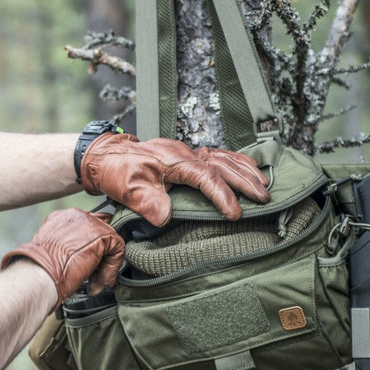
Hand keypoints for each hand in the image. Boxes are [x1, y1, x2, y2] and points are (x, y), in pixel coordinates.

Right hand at [1, 209, 124, 302]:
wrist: (40, 274)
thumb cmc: (41, 271)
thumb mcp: (54, 254)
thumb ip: (70, 249)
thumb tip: (85, 262)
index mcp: (62, 218)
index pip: (86, 226)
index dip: (91, 247)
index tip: (85, 267)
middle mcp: (76, 215)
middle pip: (102, 229)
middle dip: (101, 254)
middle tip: (93, 276)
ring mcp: (90, 222)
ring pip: (110, 241)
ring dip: (105, 264)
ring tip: (95, 282)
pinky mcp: (102, 234)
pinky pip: (118, 249)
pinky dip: (111, 268)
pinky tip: (99, 280)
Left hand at [80, 134, 269, 224]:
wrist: (104, 155)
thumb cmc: (117, 170)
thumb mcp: (128, 188)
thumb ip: (147, 202)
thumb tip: (165, 217)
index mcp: (174, 160)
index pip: (206, 177)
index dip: (223, 195)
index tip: (235, 214)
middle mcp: (185, 153)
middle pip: (223, 164)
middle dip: (246, 181)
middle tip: (265, 198)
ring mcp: (187, 152)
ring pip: (224, 157)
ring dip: (246, 170)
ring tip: (265, 184)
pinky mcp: (186, 155)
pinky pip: (218, 155)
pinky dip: (236, 161)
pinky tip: (247, 168)